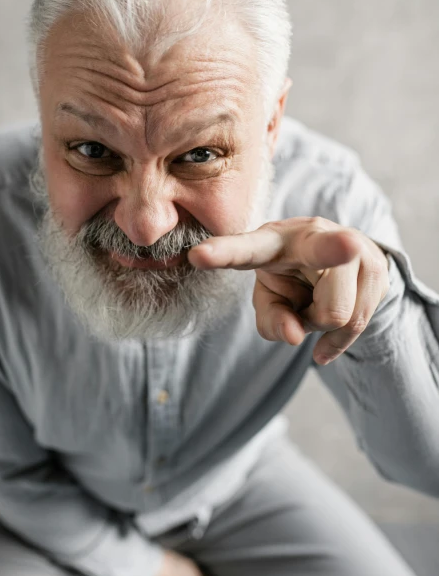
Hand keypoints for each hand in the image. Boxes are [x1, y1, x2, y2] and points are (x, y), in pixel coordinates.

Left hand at [188, 216, 389, 365]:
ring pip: (336, 313)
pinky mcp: (377, 266)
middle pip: (324, 255)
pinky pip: (356, 323)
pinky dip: (338, 340)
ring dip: (320, 325)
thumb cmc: (292, 279)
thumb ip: (272, 321)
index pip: (245, 249)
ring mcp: (351, 246)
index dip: (222, 253)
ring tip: (313, 306)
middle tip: (349, 245)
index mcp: (272, 241)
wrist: (344, 258)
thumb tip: (296, 338)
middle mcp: (313, 234)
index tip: (196, 255)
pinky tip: (326, 341)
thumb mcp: (272, 300)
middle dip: (336, 249)